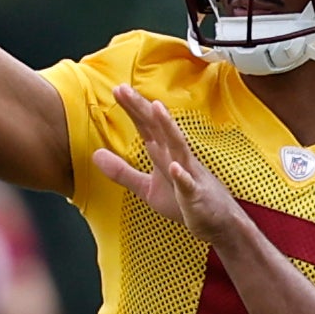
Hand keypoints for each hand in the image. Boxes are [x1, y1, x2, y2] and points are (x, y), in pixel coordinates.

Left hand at [94, 84, 246, 244]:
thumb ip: (123, 172)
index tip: (117, 89)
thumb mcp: (147, 188)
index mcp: (164, 155)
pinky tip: (175, 168)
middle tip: (124, 89)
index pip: (147, 127)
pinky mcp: (197, 196)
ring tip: (156, 107)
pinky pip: (189, 186)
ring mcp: (189, 175)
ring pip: (178, 147)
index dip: (133, 109)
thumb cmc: (184, 202)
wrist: (219, 225)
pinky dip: (182, 177)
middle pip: (158, 129)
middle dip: (142, 108)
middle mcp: (177, 158)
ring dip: (168, 127)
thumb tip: (96, 155)